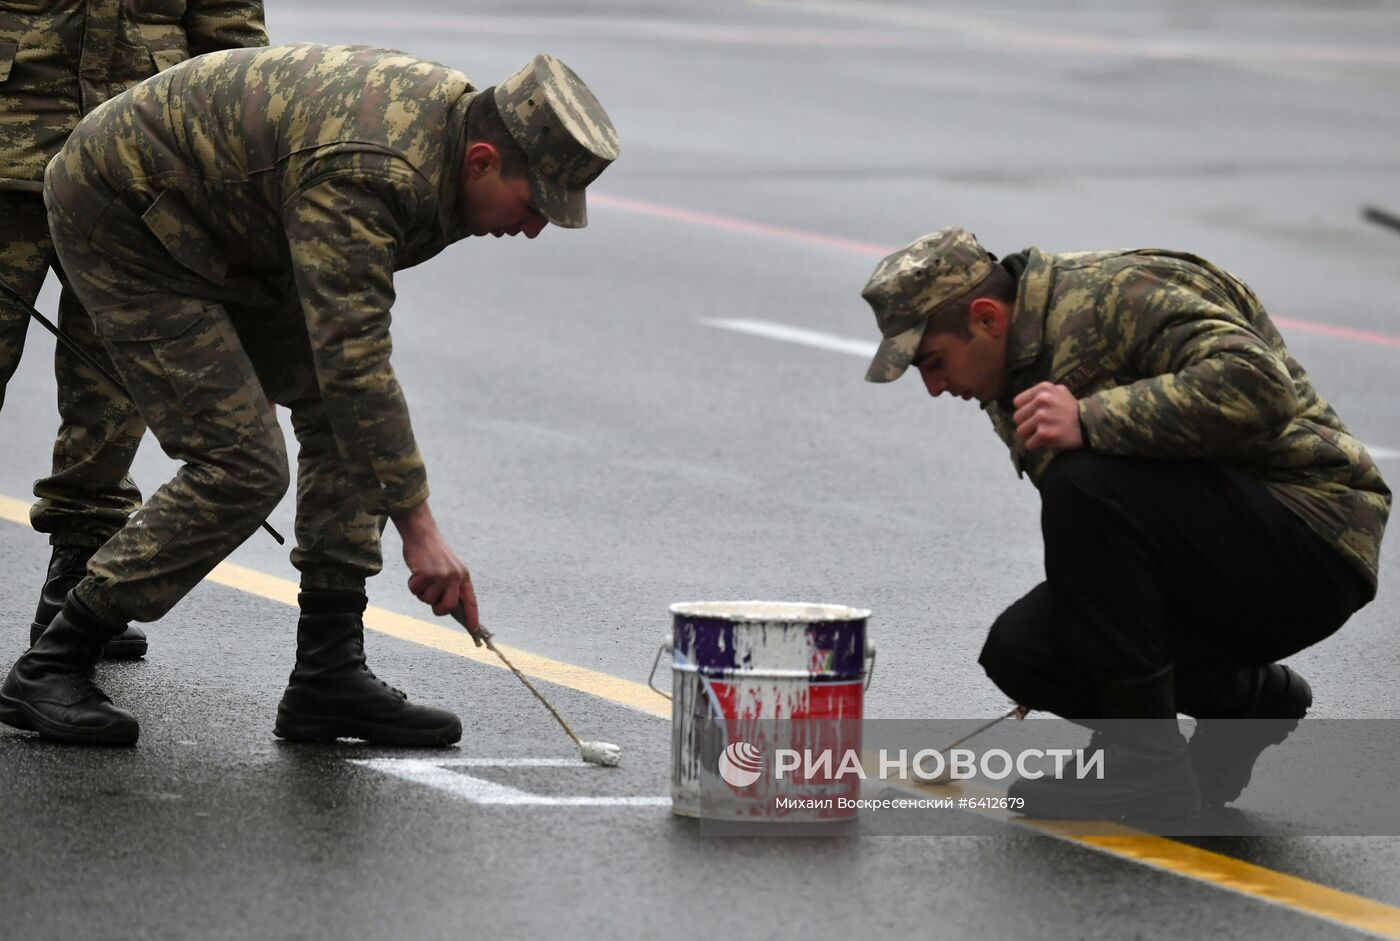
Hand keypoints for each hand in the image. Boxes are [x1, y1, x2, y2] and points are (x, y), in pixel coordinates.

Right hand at [391, 501, 478, 620]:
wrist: (422, 534)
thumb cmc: (433, 554)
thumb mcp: (449, 569)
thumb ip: (452, 587)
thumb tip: (449, 609)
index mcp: (463, 576)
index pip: (470, 600)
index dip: (472, 616)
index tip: (474, 629)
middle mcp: (455, 577)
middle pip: (448, 607)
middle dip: (438, 609)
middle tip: (432, 602)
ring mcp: (440, 575)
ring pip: (428, 600)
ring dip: (422, 592)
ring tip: (423, 577)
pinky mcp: (425, 573)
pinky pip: (415, 591)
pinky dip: (412, 584)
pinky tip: (416, 572)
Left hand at [1012, 382, 1083, 450]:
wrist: (1090, 424)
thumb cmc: (1072, 409)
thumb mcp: (1059, 391)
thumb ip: (1041, 393)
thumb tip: (1021, 401)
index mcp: (1043, 388)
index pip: (1017, 402)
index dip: (1025, 411)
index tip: (1034, 415)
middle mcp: (1041, 400)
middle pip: (1017, 418)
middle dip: (1027, 424)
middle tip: (1040, 427)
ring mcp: (1042, 417)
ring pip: (1021, 431)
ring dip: (1030, 436)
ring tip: (1043, 434)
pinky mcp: (1045, 433)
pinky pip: (1029, 444)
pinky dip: (1037, 445)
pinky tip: (1047, 441)